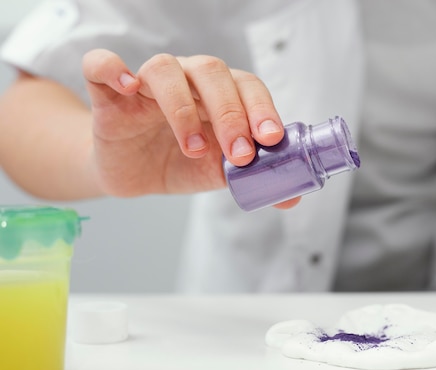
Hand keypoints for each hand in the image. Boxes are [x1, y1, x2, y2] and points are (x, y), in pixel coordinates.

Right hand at [82, 49, 285, 196]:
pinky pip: (101, 65)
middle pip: (212, 72)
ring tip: (194, 148)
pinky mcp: (109, 94)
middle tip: (239, 154)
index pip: (247, 86)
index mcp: (220, 93)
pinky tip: (128, 88)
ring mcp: (147, 83)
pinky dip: (112, 69)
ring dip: (183, 108)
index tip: (271, 139)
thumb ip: (253, 177)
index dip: (261, 109)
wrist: (135, 173)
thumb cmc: (181, 162)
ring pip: (165, 69)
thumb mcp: (220, 172)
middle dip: (230, 113)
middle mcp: (188, 79)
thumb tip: (292, 197)